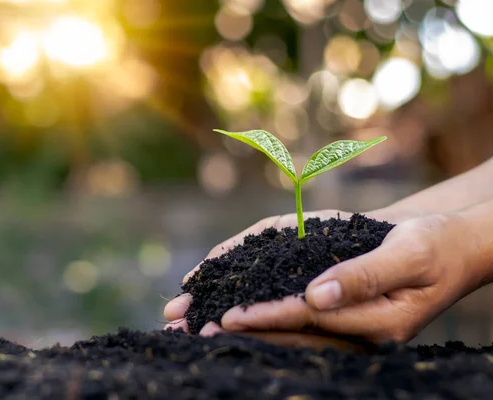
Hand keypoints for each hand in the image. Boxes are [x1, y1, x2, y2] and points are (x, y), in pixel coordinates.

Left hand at [183, 212, 485, 344]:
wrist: (443, 244)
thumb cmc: (435, 246)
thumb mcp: (409, 254)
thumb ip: (364, 276)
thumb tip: (316, 296)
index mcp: (373, 325)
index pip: (309, 321)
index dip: (269, 317)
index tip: (228, 316)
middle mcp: (349, 328)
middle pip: (283, 330)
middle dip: (232, 325)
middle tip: (184, 326)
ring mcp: (336, 317)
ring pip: (275, 322)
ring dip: (227, 317)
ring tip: (181, 317)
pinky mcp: (328, 302)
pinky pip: (282, 305)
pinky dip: (247, 297)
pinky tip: (215, 289)